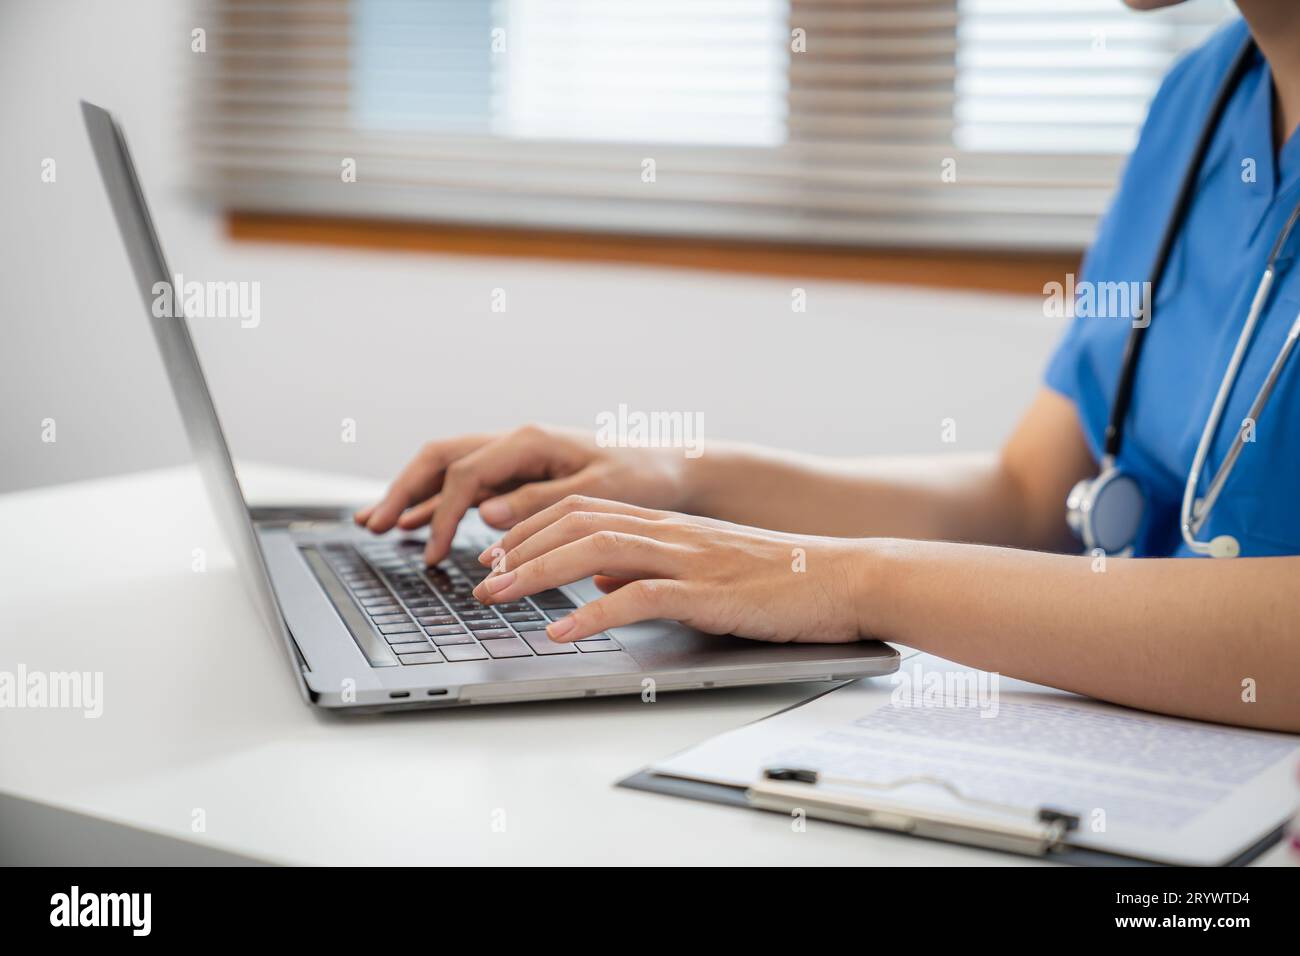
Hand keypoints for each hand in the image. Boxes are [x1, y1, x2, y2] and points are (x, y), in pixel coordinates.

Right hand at [355, 424, 692, 563]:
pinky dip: (439, 504)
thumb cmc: (642, 478)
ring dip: (413, 495)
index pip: (467, 475)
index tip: (434, 553)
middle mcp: (516, 444)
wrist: (671, 470)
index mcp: (530, 442)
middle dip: (405, 492)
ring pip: (448, 470)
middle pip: (442, 460)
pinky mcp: (520, 476)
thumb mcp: (597, 493)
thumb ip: (540, 501)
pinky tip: (419, 525)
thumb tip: (487, 512)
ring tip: (377, 523)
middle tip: (373, 525)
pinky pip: (467, 486)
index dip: (444, 515)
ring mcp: (515, 458)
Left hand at [471, 495, 872, 644]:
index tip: (496, 552)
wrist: (846, 576)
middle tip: (479, 576)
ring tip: (496, 595)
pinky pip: (638, 598)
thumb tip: (602, 584)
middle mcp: (669, 533)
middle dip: (519, 547)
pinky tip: (561, 631)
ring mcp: (687, 559)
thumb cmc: (780, 578)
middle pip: (575, 523)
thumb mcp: (704, 566)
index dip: (531, 528)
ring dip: (537, 572)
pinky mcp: (707, 593)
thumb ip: (650, 569)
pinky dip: (592, 614)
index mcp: (666, 525)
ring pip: (595, 550)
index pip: (581, 511)